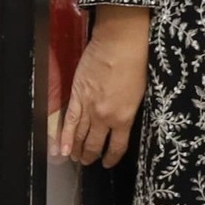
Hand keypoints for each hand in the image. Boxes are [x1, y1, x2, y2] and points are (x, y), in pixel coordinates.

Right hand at [58, 5, 150, 166]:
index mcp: (125, 116)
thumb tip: (124, 118)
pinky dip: (64, 136)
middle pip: (95, 143)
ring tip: (76, 158)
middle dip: (91, 155)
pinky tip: (62, 148)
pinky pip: (68, 121)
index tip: (108, 162)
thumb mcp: (142, 91)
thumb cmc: (138, 61)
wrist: (120, 42)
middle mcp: (105, 116)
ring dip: (77, 148)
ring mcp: (89, 107)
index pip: (118, 145)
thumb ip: (130, 109)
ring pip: (79, 135)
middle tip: (88, 161)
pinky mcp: (77, 95)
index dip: (112, 156)